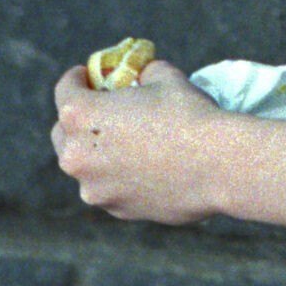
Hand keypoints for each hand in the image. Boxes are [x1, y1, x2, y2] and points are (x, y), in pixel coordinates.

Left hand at [50, 58, 221, 224]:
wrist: (221, 166)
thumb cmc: (191, 115)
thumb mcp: (165, 77)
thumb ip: (143, 75)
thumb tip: (142, 77)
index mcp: (81, 114)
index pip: (65, 89)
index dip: (78, 78)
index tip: (88, 76)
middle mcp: (76, 154)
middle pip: (64, 132)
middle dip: (79, 121)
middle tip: (104, 113)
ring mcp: (94, 188)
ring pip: (86, 167)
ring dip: (98, 154)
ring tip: (127, 147)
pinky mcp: (116, 210)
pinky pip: (109, 189)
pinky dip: (119, 179)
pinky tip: (146, 171)